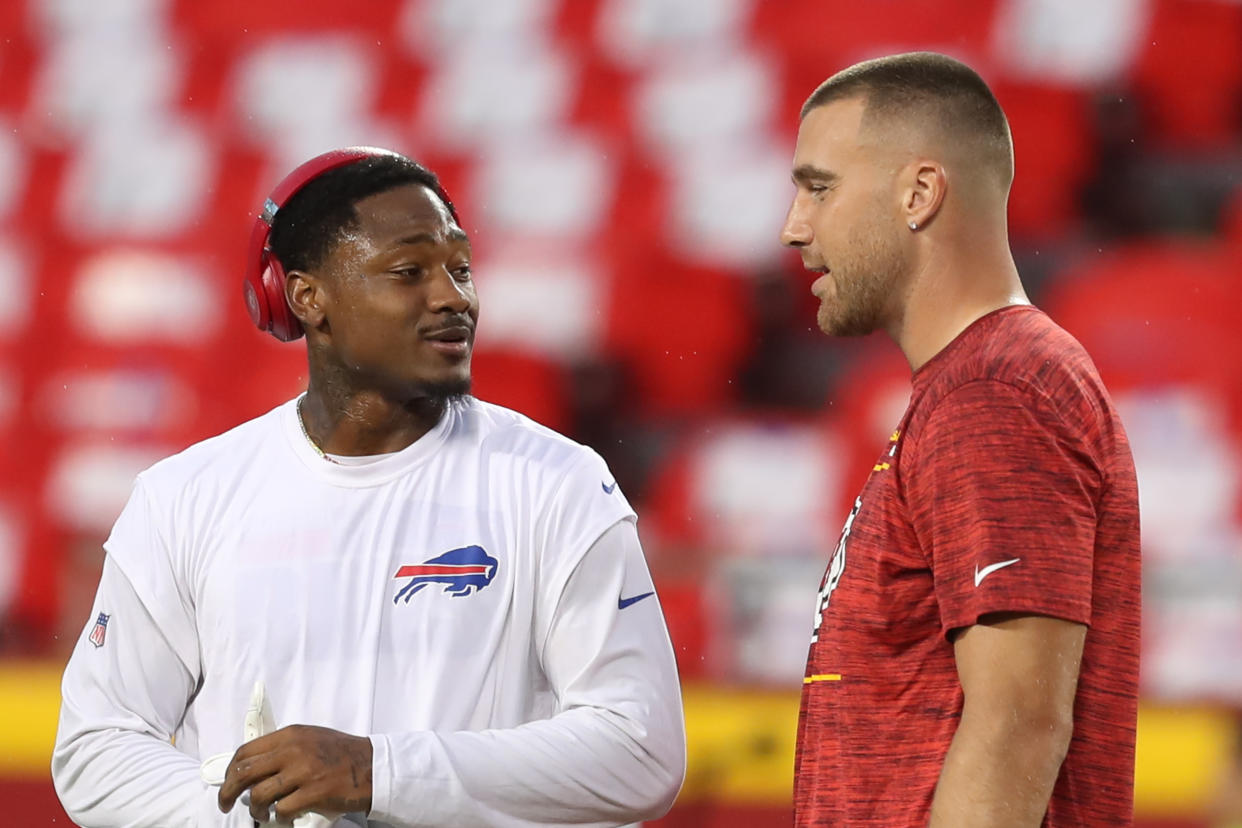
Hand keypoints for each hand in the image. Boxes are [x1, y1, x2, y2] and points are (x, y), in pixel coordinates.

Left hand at [217, 724, 372, 822]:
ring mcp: (303, 772)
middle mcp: (293, 750)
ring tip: (262, 814)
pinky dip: (279, 818)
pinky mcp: (313, 793)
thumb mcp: (310, 739)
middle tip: (226, 804)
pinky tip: (285, 817)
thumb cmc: (341, 754)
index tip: (227, 783)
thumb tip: (254, 767)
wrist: (372, 766)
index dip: (230, 771)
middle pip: (244, 773)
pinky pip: (281, 810)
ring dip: (256, 810)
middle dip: (228, 793)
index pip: (246, 752)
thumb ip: (283, 748)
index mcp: (290, 735)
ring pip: (260, 795)